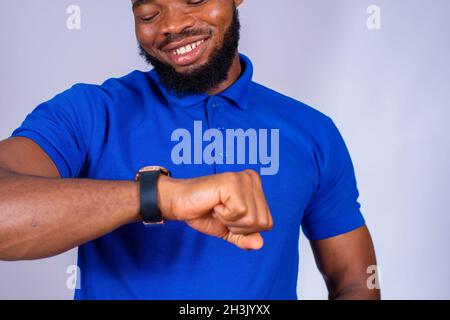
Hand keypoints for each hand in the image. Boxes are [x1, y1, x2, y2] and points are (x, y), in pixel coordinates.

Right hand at [157, 170, 272, 249]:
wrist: (180, 204)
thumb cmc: (204, 212)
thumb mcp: (229, 230)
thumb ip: (245, 238)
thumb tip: (260, 244)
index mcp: (256, 188)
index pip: (267, 223)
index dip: (245, 229)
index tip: (228, 216)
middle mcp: (252, 179)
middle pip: (261, 222)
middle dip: (238, 226)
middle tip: (221, 212)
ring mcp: (243, 179)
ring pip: (251, 218)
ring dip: (230, 220)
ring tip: (218, 207)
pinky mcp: (232, 181)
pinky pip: (240, 211)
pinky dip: (224, 214)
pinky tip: (215, 204)